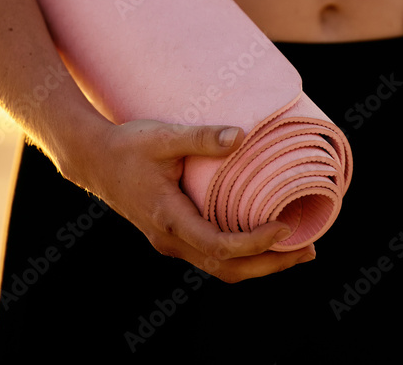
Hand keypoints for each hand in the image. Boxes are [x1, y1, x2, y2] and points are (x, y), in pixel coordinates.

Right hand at [58, 118, 315, 282]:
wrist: (93, 160)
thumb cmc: (128, 145)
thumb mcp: (164, 136)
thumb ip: (203, 137)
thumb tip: (242, 135)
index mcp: (170, 219)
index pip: (220, 246)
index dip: (256, 242)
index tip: (285, 227)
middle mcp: (172, 240)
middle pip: (228, 268)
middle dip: (271, 263)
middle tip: (309, 249)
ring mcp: (172, 241)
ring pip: (222, 267)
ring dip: (261, 263)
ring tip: (298, 250)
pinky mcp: (175, 235)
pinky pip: (214, 255)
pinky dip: (244, 254)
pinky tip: (265, 239)